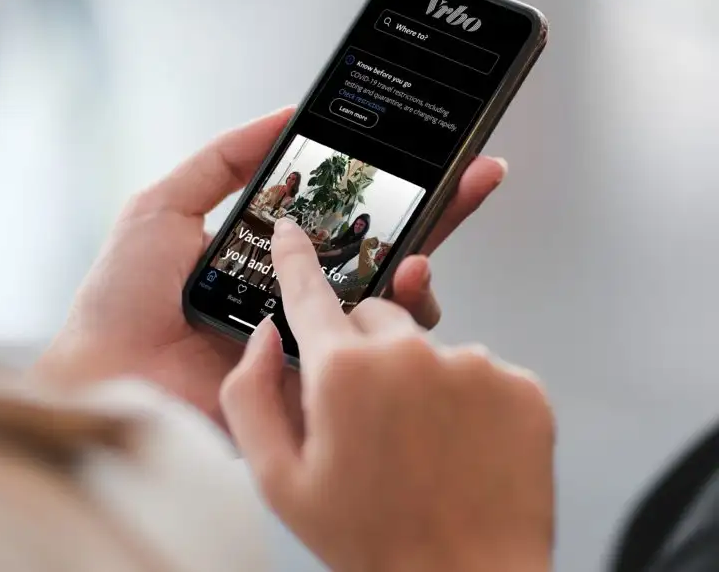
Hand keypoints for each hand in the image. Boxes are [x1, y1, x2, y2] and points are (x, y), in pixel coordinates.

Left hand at [36, 107, 508, 424]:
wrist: (108, 375)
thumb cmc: (123, 296)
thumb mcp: (165, 205)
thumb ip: (224, 159)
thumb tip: (286, 112)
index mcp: (274, 256)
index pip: (345, 214)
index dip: (389, 184)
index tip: (433, 149)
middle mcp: (303, 298)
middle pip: (384, 253)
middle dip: (437, 214)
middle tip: (479, 175)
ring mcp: (314, 342)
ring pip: (392, 307)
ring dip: (420, 269)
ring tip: (418, 251)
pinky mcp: (318, 384)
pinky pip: (373, 356)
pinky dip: (398, 321)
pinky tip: (402, 287)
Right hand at [221, 221, 554, 571]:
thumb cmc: (372, 540)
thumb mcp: (277, 480)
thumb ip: (251, 395)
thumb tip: (264, 337)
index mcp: (344, 372)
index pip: (310, 291)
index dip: (296, 258)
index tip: (292, 231)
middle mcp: (411, 354)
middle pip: (372, 317)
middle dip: (359, 350)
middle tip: (362, 416)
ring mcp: (474, 365)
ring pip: (427, 346)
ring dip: (415, 379)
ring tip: (417, 446)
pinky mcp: (520, 385)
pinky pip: (478, 370)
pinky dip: (464, 399)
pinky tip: (456, 448)